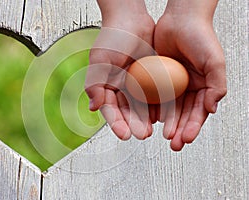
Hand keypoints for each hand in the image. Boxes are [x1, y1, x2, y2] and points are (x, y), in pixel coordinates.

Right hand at [85, 1, 155, 139]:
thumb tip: (93, 107)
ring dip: (147, 119)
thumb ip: (95, 84)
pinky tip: (163, 114)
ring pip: (141, 106)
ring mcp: (135, 83)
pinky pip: (154, 94)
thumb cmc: (112, 37)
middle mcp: (120, 87)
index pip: (110, 109)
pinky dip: (158, 104)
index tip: (125, 134)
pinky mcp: (150, 77)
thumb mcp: (100, 60)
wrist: (131, 19)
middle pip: (127, 111)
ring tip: (153, 128)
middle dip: (134, 124)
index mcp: (105, 86)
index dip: (116, 123)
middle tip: (142, 134)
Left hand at [154, 2, 226, 150]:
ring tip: (160, 134)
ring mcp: (172, 83)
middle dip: (178, 130)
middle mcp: (188, 87)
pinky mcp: (158, 77)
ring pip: (167, 108)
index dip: (192, 126)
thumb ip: (217, 85)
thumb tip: (212, 108)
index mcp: (203, 86)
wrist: (180, 19)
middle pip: (183, 114)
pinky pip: (154, 95)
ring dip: (165, 122)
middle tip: (172, 143)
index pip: (198, 112)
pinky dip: (151, 107)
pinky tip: (148, 117)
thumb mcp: (214, 61)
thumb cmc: (201, 36)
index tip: (185, 139)